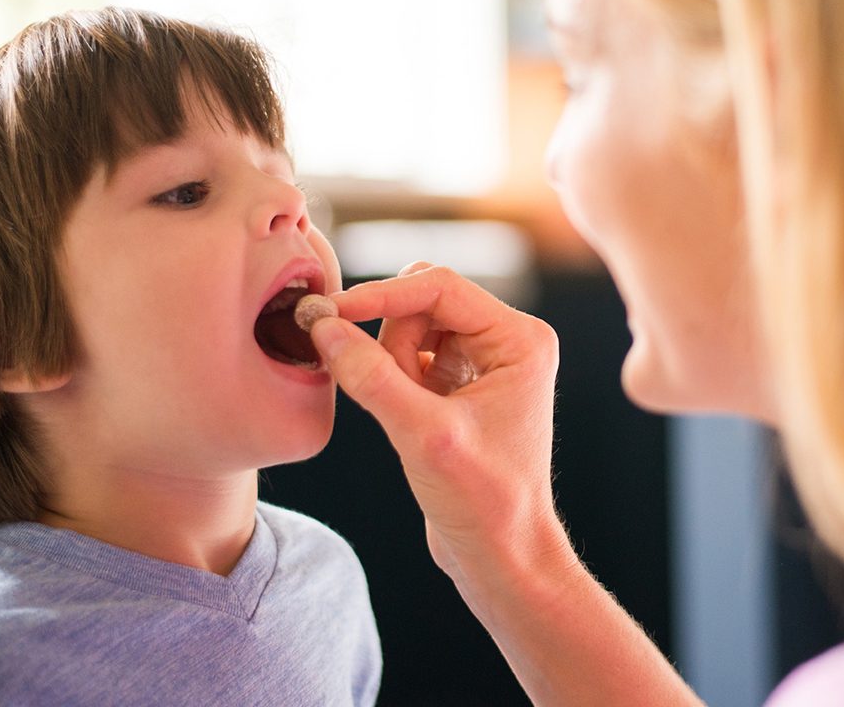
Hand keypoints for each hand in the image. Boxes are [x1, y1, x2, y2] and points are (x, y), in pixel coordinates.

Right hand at [309, 263, 569, 590]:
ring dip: (388, 362)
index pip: (439, 287)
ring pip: (410, 328)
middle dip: (388, 338)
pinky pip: (408, 357)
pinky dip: (389, 378)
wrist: (502, 556)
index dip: (380, 296)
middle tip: (382, 389)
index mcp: (519, 339)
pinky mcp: (458, 386)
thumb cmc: (485, 501)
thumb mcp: (423, 435)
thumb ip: (371, 377)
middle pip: (423, 302)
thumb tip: (324, 328)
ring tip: (402, 415)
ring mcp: (482, 363)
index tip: (330, 315)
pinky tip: (399, 417)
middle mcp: (506, 342)